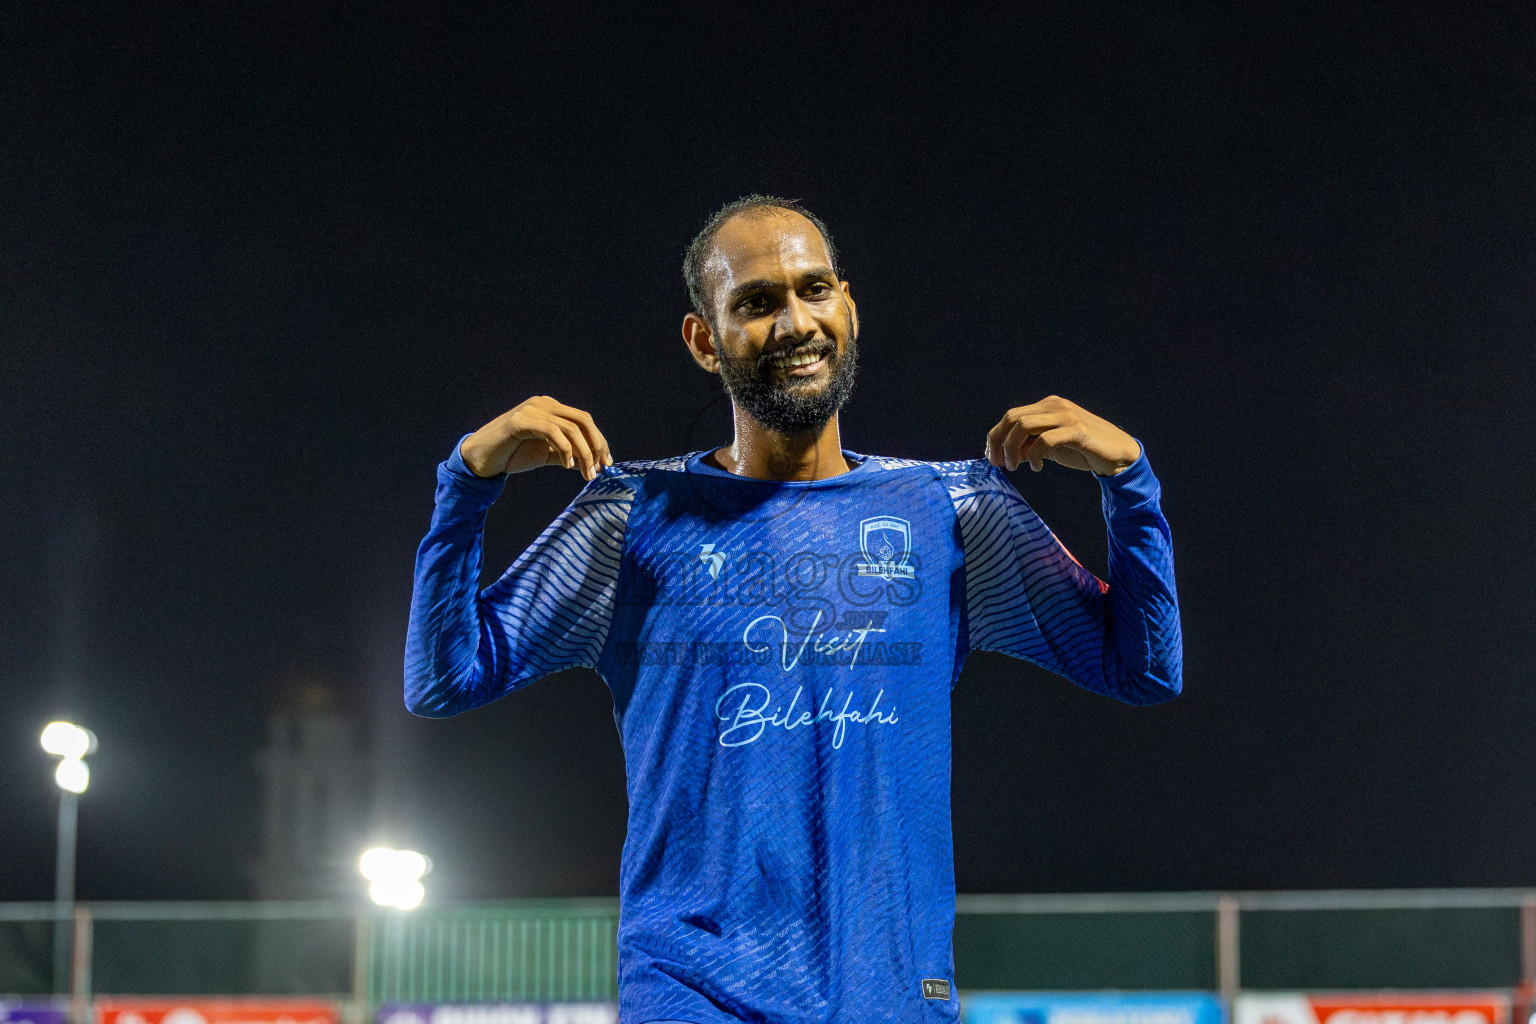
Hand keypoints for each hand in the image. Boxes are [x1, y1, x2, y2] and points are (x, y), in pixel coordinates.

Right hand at [460, 396, 612, 480]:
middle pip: (583, 421)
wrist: (481, 460)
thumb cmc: (513, 455)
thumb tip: (594, 464)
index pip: (584, 421)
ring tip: (584, 473)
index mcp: (551, 409)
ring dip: (583, 454)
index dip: (599, 441)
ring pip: (571, 428)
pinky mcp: (520, 420)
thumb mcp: (547, 454)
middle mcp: (543, 404)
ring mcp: (531, 409)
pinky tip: (566, 465)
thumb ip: (568, 454)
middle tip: (598, 470)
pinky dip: (565, 449)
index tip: (607, 464)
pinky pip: (552, 432)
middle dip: (596, 446)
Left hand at [985, 395, 1141, 475]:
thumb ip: (1030, 447)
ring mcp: (1066, 416)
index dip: (996, 436)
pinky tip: (1037, 468)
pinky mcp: (1077, 431)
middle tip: (1000, 464)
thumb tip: (1006, 454)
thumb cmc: (1084, 450)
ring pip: (1024, 425)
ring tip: (1015, 466)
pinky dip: (1035, 455)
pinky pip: (1045, 440)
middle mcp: (1055, 406)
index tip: (992, 457)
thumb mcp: (1051, 448)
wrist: (1118, 455)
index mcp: (1048, 406)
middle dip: (999, 442)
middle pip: (1013, 418)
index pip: (1012, 416)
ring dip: (1013, 449)